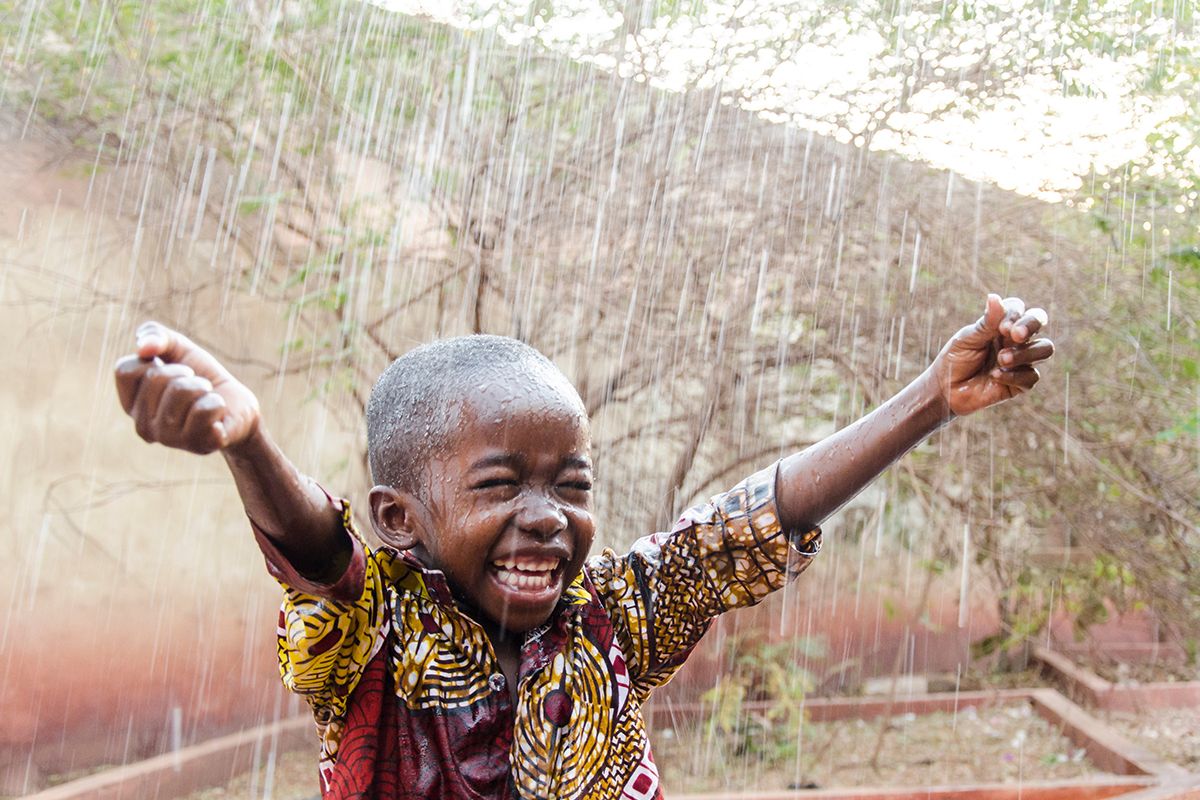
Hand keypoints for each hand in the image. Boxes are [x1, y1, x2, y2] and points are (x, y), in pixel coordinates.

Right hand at [114, 322, 260, 453]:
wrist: (238, 405)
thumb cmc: (202, 377)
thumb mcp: (178, 348)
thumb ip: (155, 335)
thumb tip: (143, 347)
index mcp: (131, 405)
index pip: (125, 370)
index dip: (154, 360)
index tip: (171, 369)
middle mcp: (144, 427)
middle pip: (157, 377)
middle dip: (185, 372)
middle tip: (196, 386)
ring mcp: (171, 439)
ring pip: (183, 390)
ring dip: (203, 386)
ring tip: (207, 398)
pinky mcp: (199, 444)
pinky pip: (206, 410)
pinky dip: (218, 402)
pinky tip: (218, 414)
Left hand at [931, 293, 1054, 416]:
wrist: (947, 389)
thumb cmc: (956, 358)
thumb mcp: (967, 339)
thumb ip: (986, 323)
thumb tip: (994, 297)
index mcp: (1001, 324)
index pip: (1019, 308)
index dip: (1016, 315)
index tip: (1002, 327)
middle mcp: (1016, 339)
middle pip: (1040, 321)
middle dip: (1031, 325)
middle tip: (1015, 335)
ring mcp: (1021, 359)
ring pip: (1045, 349)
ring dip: (1024, 353)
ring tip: (1002, 359)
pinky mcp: (1021, 382)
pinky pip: (1031, 376)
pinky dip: (1014, 376)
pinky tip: (995, 376)